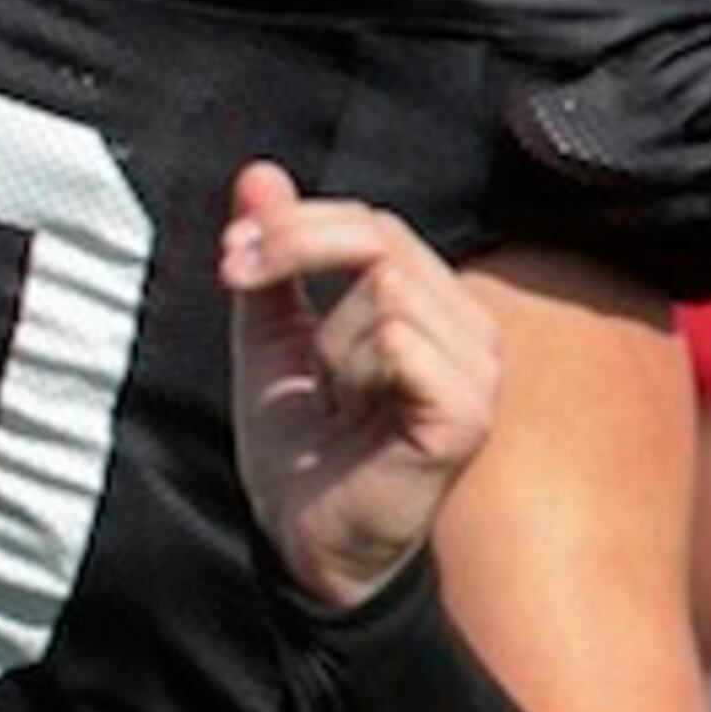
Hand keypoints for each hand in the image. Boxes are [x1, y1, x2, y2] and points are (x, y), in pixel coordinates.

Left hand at [218, 159, 502, 609]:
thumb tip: (259, 171)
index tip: (231, 254)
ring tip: (333, 396)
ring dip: (329, 339)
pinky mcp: (469, 411)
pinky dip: (355, 370)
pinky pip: (401, 340)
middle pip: (381, 236)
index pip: (372, 222)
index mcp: (432, 304)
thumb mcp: (271, 335)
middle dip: (295, 250)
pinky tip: (355, 415)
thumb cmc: (299, 445)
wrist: (303, 540)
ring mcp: (479, 370)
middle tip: (238, 276)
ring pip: (388, 288)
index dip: (296, 224)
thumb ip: (274, 256)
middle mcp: (469, 329)